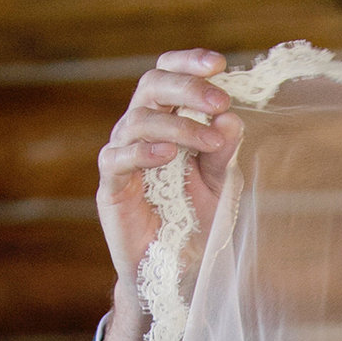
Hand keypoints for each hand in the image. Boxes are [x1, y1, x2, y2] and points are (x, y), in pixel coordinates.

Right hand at [96, 49, 242, 340]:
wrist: (174, 277)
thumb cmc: (194, 228)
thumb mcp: (219, 187)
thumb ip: (222, 152)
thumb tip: (231, 116)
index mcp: (165, 124)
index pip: (167, 77)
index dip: (188, 63)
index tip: (220, 63)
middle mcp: (139, 134)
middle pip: (151, 87)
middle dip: (187, 87)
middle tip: (219, 99)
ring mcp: (121, 160)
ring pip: (137, 120)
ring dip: (178, 124)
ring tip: (209, 140)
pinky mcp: (110, 189)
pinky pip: (117, 158)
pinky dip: (143, 151)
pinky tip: (168, 154)